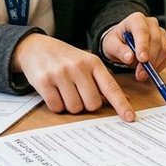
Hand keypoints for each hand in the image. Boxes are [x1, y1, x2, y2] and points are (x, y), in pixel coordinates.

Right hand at [11, 34, 136, 120]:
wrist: (36, 47)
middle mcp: (79, 67)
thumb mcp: (86, 63)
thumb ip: (103, 82)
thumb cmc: (66, 59)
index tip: (130, 117)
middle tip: (78, 93)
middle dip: (86, 104)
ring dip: (70, 105)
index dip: (121, 104)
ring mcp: (61, 74)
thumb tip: (126, 99)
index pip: (111, 87)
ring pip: (74, 108)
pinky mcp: (44, 81)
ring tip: (64, 90)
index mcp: (93, 63)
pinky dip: (56, 105)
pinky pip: (56, 107)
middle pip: (92, 104)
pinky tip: (53, 92)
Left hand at [100, 12, 165, 81]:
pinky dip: (159, 66)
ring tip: (142, 75)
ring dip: (155, 64)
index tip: (142, 59)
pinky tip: (149, 71)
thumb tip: (129, 57)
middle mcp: (151, 23)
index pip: (142, 31)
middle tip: (140, 74)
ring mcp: (160, 33)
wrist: (122, 42)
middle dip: (149, 59)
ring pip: (163, 48)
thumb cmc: (116, 41)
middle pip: (156, 40)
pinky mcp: (165, 43)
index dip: (143, 45)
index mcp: (136, 19)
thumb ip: (119, 50)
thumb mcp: (111, 45)